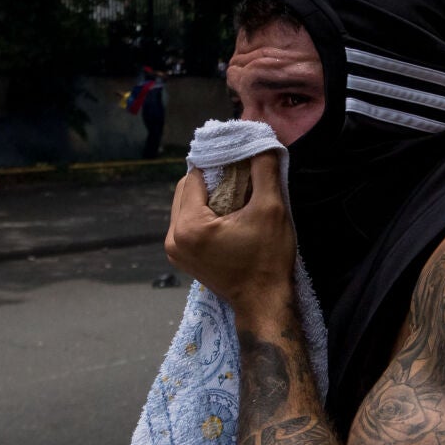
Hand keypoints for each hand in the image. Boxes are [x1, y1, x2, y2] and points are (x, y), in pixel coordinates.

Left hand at [164, 152, 293, 310]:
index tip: (238, 158)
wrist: (264, 304)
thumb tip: (260, 141)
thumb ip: (263, 170)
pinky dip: (204, 213)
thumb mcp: (271, 210)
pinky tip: (227, 214)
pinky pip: (188, 222)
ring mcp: (174, 250)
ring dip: (207, 195)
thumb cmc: (268, 261)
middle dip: (212, 179)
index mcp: (189, 226)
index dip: (217, 162)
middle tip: (239, 177)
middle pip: (186, 189)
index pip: (195, 176)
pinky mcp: (182, 257)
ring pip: (186, 205)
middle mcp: (173, 237)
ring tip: (235, 196)